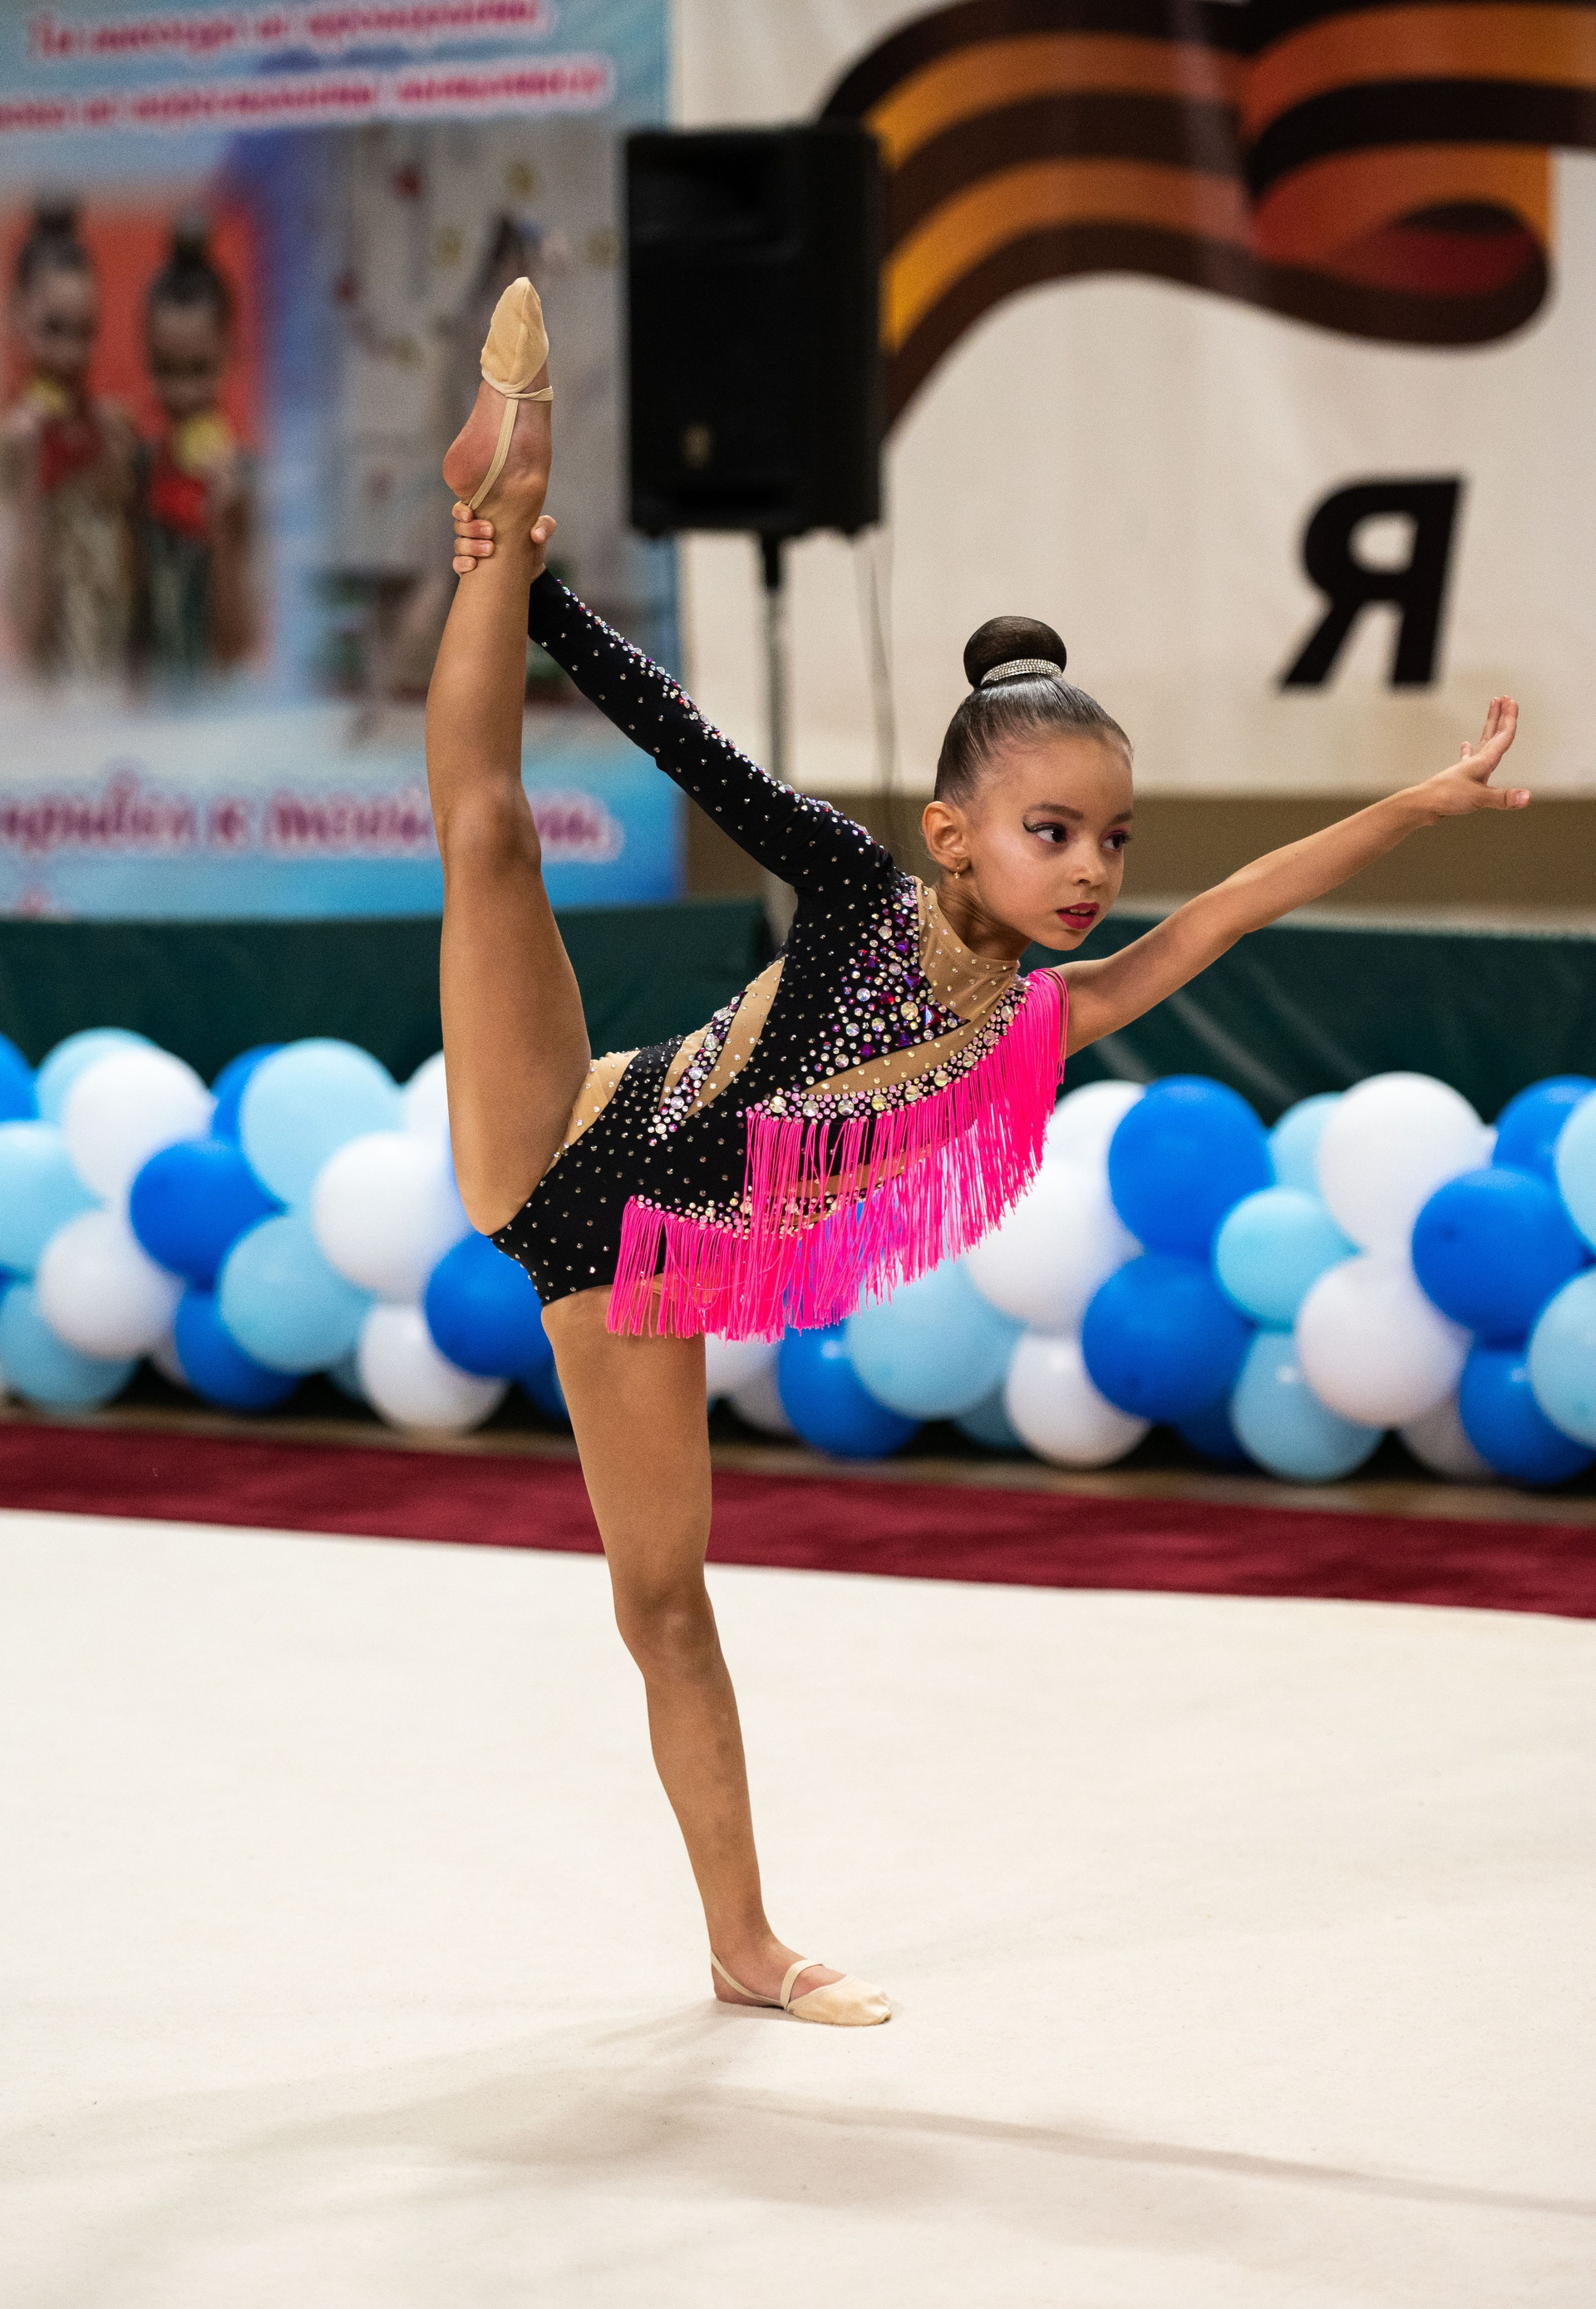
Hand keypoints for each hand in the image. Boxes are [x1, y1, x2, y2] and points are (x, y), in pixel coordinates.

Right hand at [451, 503, 555, 576]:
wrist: (529, 572)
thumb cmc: (530, 544)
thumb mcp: (541, 533)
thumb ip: (544, 526)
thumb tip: (536, 534)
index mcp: (483, 516)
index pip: (463, 508)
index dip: (461, 509)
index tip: (470, 514)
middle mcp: (473, 532)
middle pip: (460, 526)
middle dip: (473, 527)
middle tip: (491, 531)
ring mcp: (469, 550)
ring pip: (459, 545)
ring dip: (471, 546)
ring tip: (490, 549)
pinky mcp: (469, 568)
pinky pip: (457, 564)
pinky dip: (463, 563)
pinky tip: (474, 564)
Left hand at [1410, 696, 1526, 818]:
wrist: (1422, 806)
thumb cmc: (1446, 798)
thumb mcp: (1479, 798)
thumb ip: (1504, 798)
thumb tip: (1527, 797)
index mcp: (1483, 762)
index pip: (1502, 736)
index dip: (1509, 719)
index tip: (1512, 701)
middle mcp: (1476, 762)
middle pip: (1492, 734)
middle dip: (1500, 716)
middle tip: (1505, 698)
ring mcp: (1468, 769)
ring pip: (1483, 743)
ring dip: (1489, 728)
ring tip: (1492, 715)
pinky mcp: (1461, 779)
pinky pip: (1468, 760)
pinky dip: (1468, 751)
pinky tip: (1464, 745)